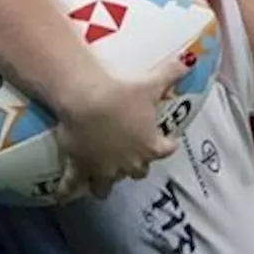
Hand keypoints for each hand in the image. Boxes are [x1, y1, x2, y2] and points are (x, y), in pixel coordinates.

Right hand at [54, 51, 193, 199]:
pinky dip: (66, 191)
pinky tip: (61, 197)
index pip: (165, 150)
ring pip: (107, 186)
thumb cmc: (122, 93)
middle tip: (131, 155)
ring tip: (101, 183)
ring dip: (106, 183)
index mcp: (150, 146)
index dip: (166, 146)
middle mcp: (130, 163)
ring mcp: (104, 169)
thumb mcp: (151, 83)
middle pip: (138, 171)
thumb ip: (172, 72)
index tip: (166, 142)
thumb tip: (192, 57)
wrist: (87, 100)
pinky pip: (71, 185)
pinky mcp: (80, 168)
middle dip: (136, 165)